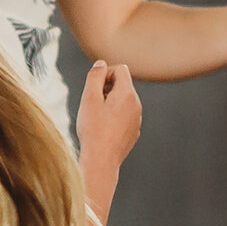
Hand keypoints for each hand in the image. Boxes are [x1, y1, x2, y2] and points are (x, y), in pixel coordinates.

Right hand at [76, 59, 141, 175]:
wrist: (101, 160)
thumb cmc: (93, 129)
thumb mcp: (89, 98)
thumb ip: (95, 76)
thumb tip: (101, 64)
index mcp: (127, 94)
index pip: (120, 69)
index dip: (104, 74)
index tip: (94, 89)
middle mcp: (137, 105)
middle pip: (122, 85)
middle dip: (107, 89)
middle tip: (92, 104)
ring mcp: (137, 119)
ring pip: (123, 101)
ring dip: (110, 103)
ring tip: (96, 118)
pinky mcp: (134, 132)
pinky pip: (125, 116)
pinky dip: (114, 117)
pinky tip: (103, 130)